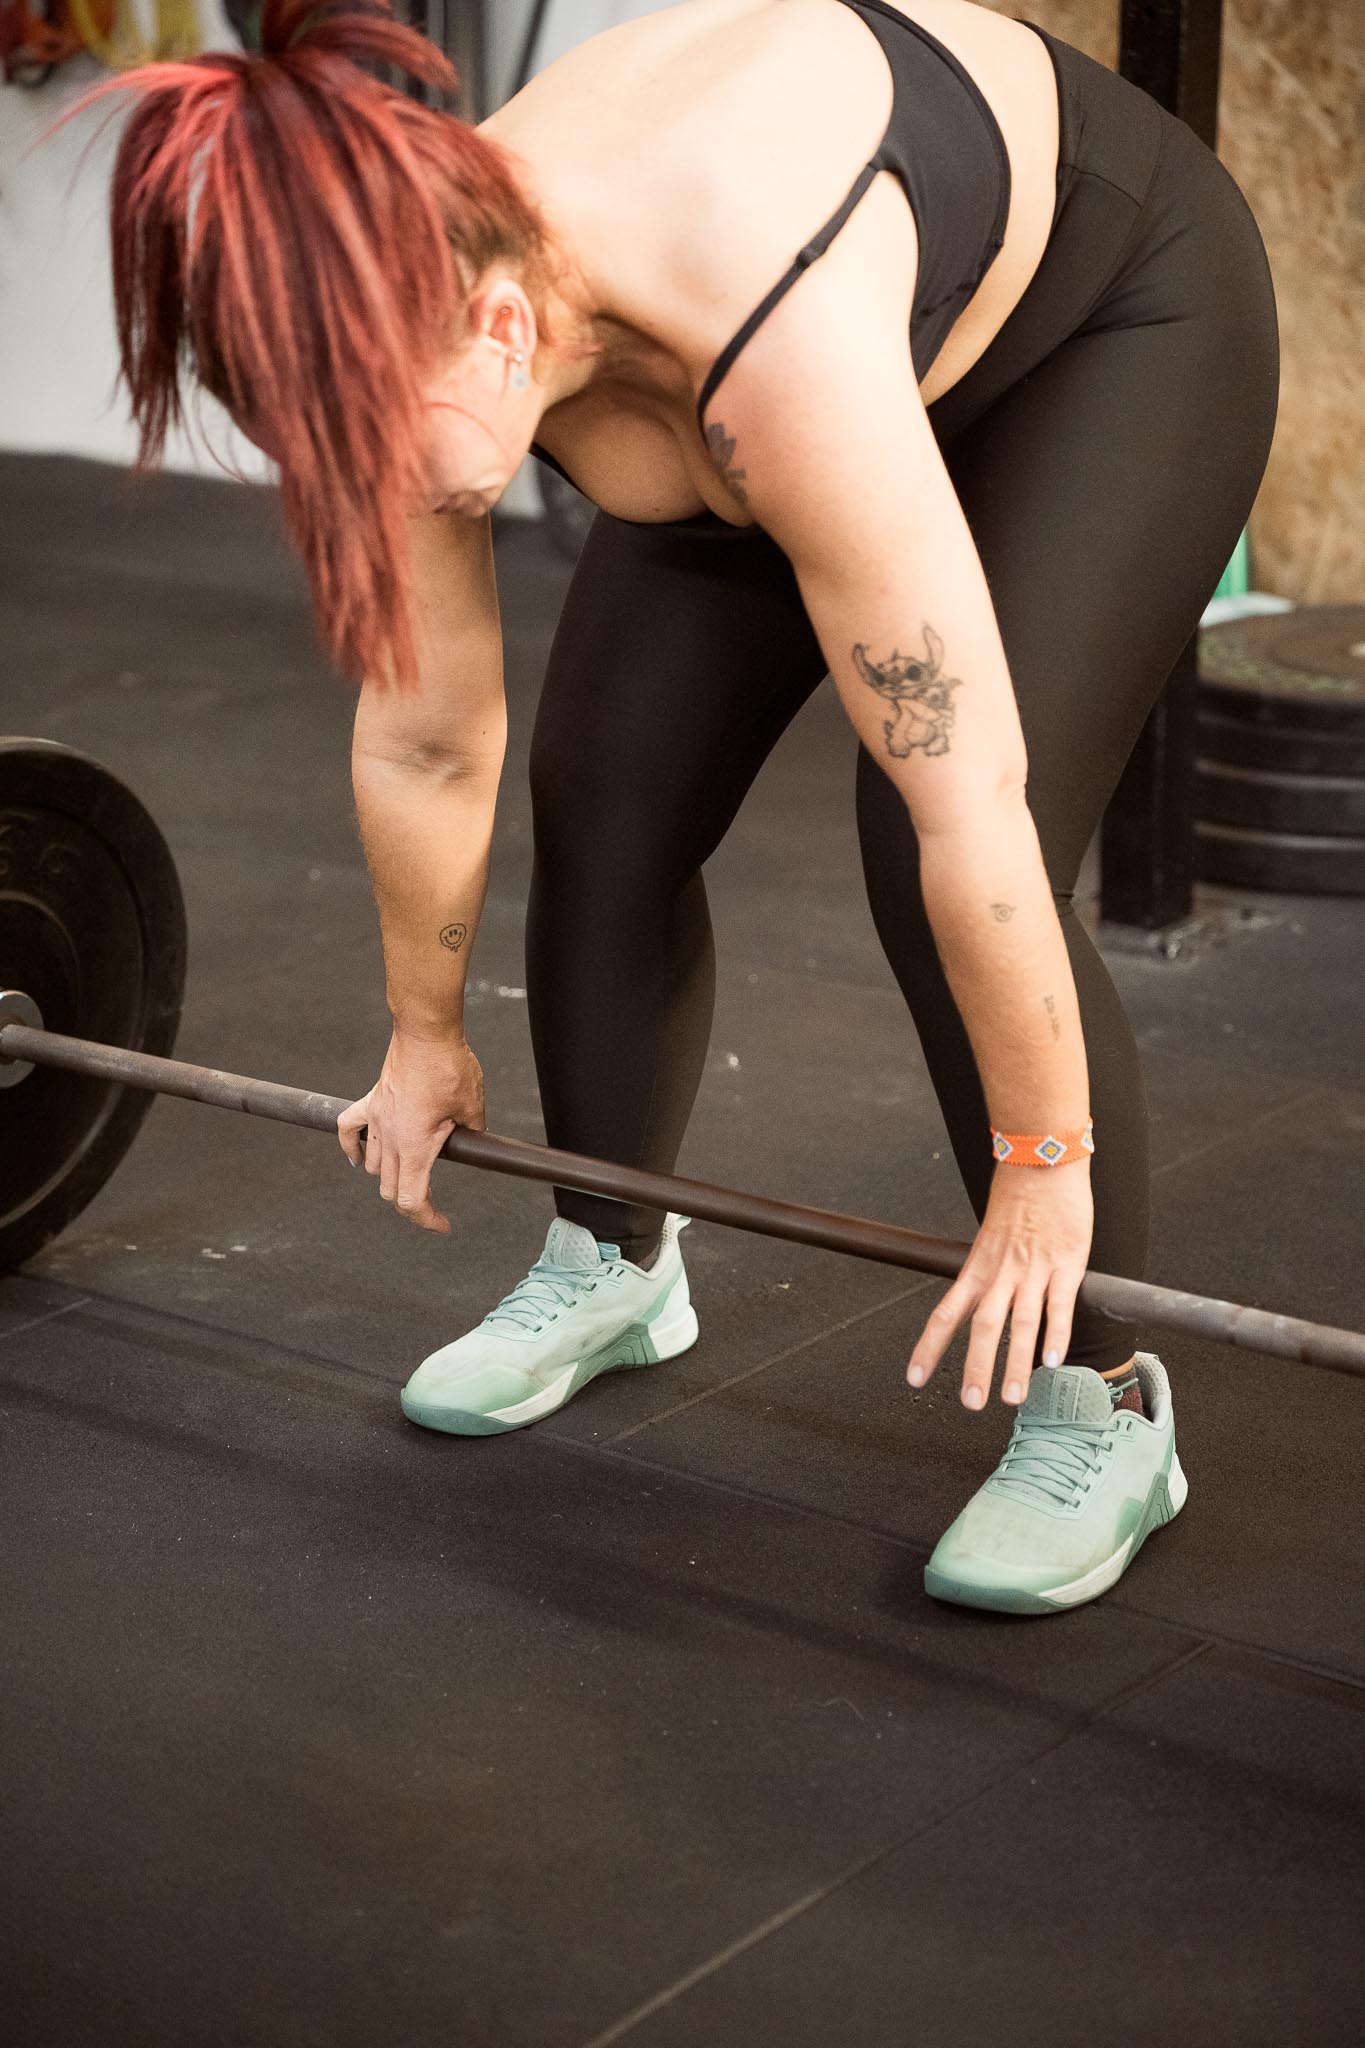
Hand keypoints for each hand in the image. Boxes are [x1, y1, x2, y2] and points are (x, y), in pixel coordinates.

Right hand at [337, 1029, 485, 1232]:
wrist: (427, 1033)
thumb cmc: (450, 1065)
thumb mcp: (473, 1107)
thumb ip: (471, 1133)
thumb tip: (471, 1141)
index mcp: (416, 1146)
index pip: (411, 1199)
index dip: (427, 1219)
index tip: (442, 1224)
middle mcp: (390, 1138)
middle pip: (389, 1188)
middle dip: (410, 1202)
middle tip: (430, 1203)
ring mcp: (377, 1119)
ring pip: (371, 1165)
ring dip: (387, 1176)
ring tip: (410, 1172)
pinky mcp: (371, 1101)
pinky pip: (349, 1129)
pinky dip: (351, 1147)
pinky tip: (357, 1157)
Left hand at [906, 1164, 1094, 1409]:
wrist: (1040, 1163)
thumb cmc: (1016, 1201)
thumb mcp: (989, 1241)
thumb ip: (985, 1275)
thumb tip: (976, 1305)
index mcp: (977, 1269)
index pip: (944, 1314)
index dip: (928, 1348)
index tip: (914, 1379)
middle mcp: (1000, 1274)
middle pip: (982, 1327)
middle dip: (975, 1367)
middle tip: (970, 1402)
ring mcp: (1033, 1270)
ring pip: (1021, 1323)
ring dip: (1016, 1363)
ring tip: (1013, 1397)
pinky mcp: (1065, 1264)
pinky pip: (1059, 1305)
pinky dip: (1056, 1335)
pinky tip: (1052, 1362)